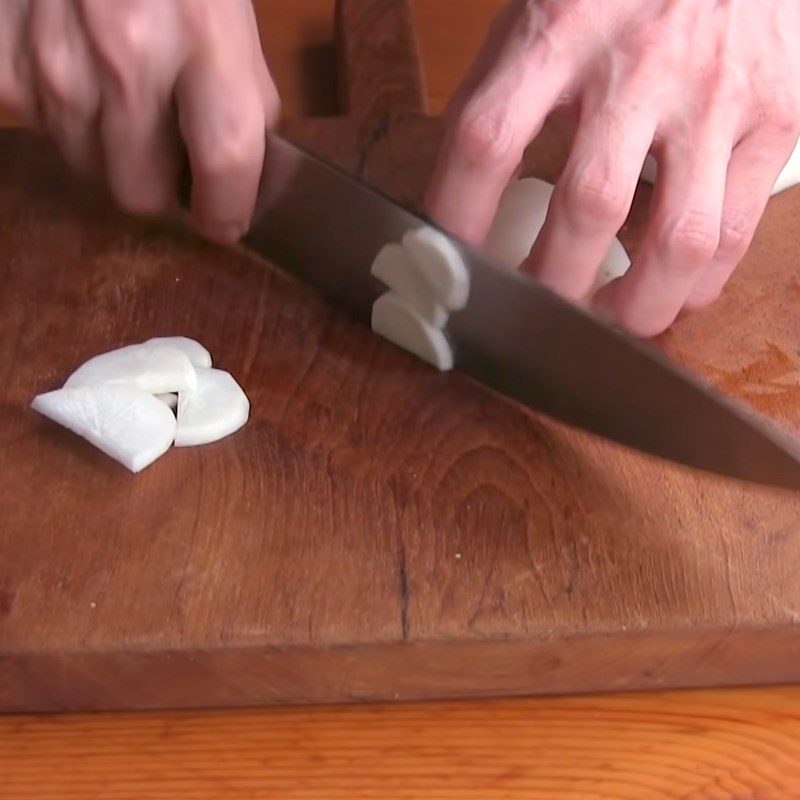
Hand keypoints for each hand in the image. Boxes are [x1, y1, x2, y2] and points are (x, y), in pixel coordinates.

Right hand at [0, 0, 278, 241]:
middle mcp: (128, 57)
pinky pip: (40, 132)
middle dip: (159, 190)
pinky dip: (62, 120)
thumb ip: (243, 104)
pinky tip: (79, 76)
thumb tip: (241, 183)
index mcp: (204, 40)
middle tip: (167, 160)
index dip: (227, 211)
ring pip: (88, 172)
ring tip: (122, 98)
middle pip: (140, 195)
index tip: (225, 223)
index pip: (225, 161)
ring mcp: (58, 62)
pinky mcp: (9, 67)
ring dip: (110, 154)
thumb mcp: (232, 22)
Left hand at [425, 0, 799, 335]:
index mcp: (561, 29)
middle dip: (552, 284)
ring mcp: (715, 96)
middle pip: (588, 203)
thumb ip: (500, 101)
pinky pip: (734, 231)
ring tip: (605, 323)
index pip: (489, 138)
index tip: (448, 262)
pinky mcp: (775, 118)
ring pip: (678, 238)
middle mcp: (640, 65)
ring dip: (635, 307)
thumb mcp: (543, 16)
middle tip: (533, 310)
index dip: (458, 215)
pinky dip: (695, 286)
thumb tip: (457, 208)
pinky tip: (667, 295)